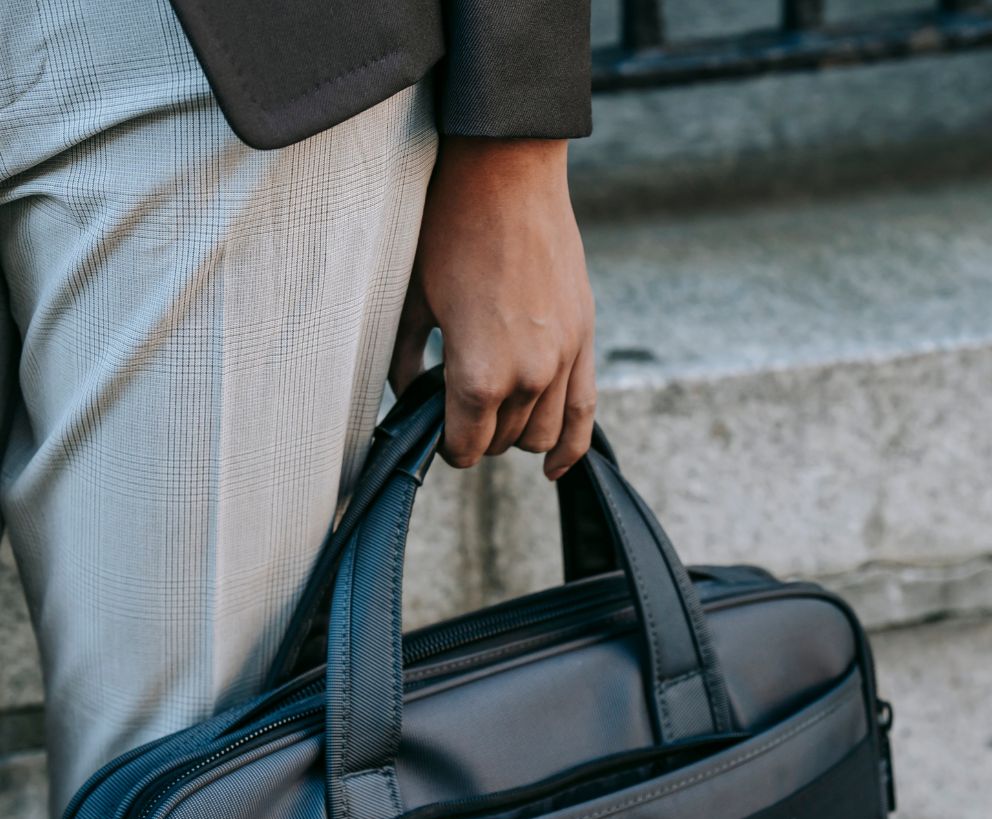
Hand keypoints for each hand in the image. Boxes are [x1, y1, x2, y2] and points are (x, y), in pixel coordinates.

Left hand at [389, 137, 595, 479]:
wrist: (507, 173)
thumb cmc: (450, 230)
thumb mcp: (411, 302)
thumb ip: (405, 363)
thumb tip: (408, 397)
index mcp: (479, 374)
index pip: (466, 446)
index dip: (447, 447)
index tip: (438, 435)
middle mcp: (528, 377)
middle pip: (503, 441)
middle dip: (478, 435)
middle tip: (458, 411)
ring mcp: (563, 359)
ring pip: (541, 436)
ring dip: (515, 435)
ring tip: (496, 414)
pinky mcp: (584, 338)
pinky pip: (585, 414)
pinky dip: (571, 448)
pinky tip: (555, 469)